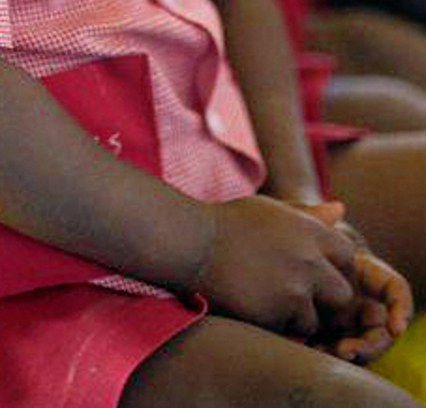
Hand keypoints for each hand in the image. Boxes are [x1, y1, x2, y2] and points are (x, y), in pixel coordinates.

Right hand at [195, 194, 356, 335]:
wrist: (193, 244)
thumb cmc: (229, 223)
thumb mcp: (271, 210)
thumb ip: (309, 214)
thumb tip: (340, 210)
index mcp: (309, 230)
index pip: (348, 254)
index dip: (335, 266)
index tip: (316, 272)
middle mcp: (309, 260)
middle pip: (343, 293)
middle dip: (326, 299)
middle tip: (300, 297)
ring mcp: (294, 289)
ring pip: (315, 319)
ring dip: (297, 317)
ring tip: (268, 301)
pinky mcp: (276, 315)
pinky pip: (288, 331)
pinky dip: (276, 327)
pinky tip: (255, 308)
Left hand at [294, 203, 413, 361]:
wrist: (275, 252)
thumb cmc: (297, 232)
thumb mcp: (305, 223)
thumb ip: (319, 216)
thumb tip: (337, 207)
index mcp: (368, 273)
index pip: (396, 291)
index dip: (401, 309)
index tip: (397, 326)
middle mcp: (363, 300)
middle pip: (379, 330)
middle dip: (368, 345)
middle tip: (345, 351)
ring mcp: (346, 319)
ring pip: (357, 344)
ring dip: (345, 354)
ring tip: (322, 353)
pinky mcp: (325, 332)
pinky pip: (331, 348)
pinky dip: (323, 354)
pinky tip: (306, 353)